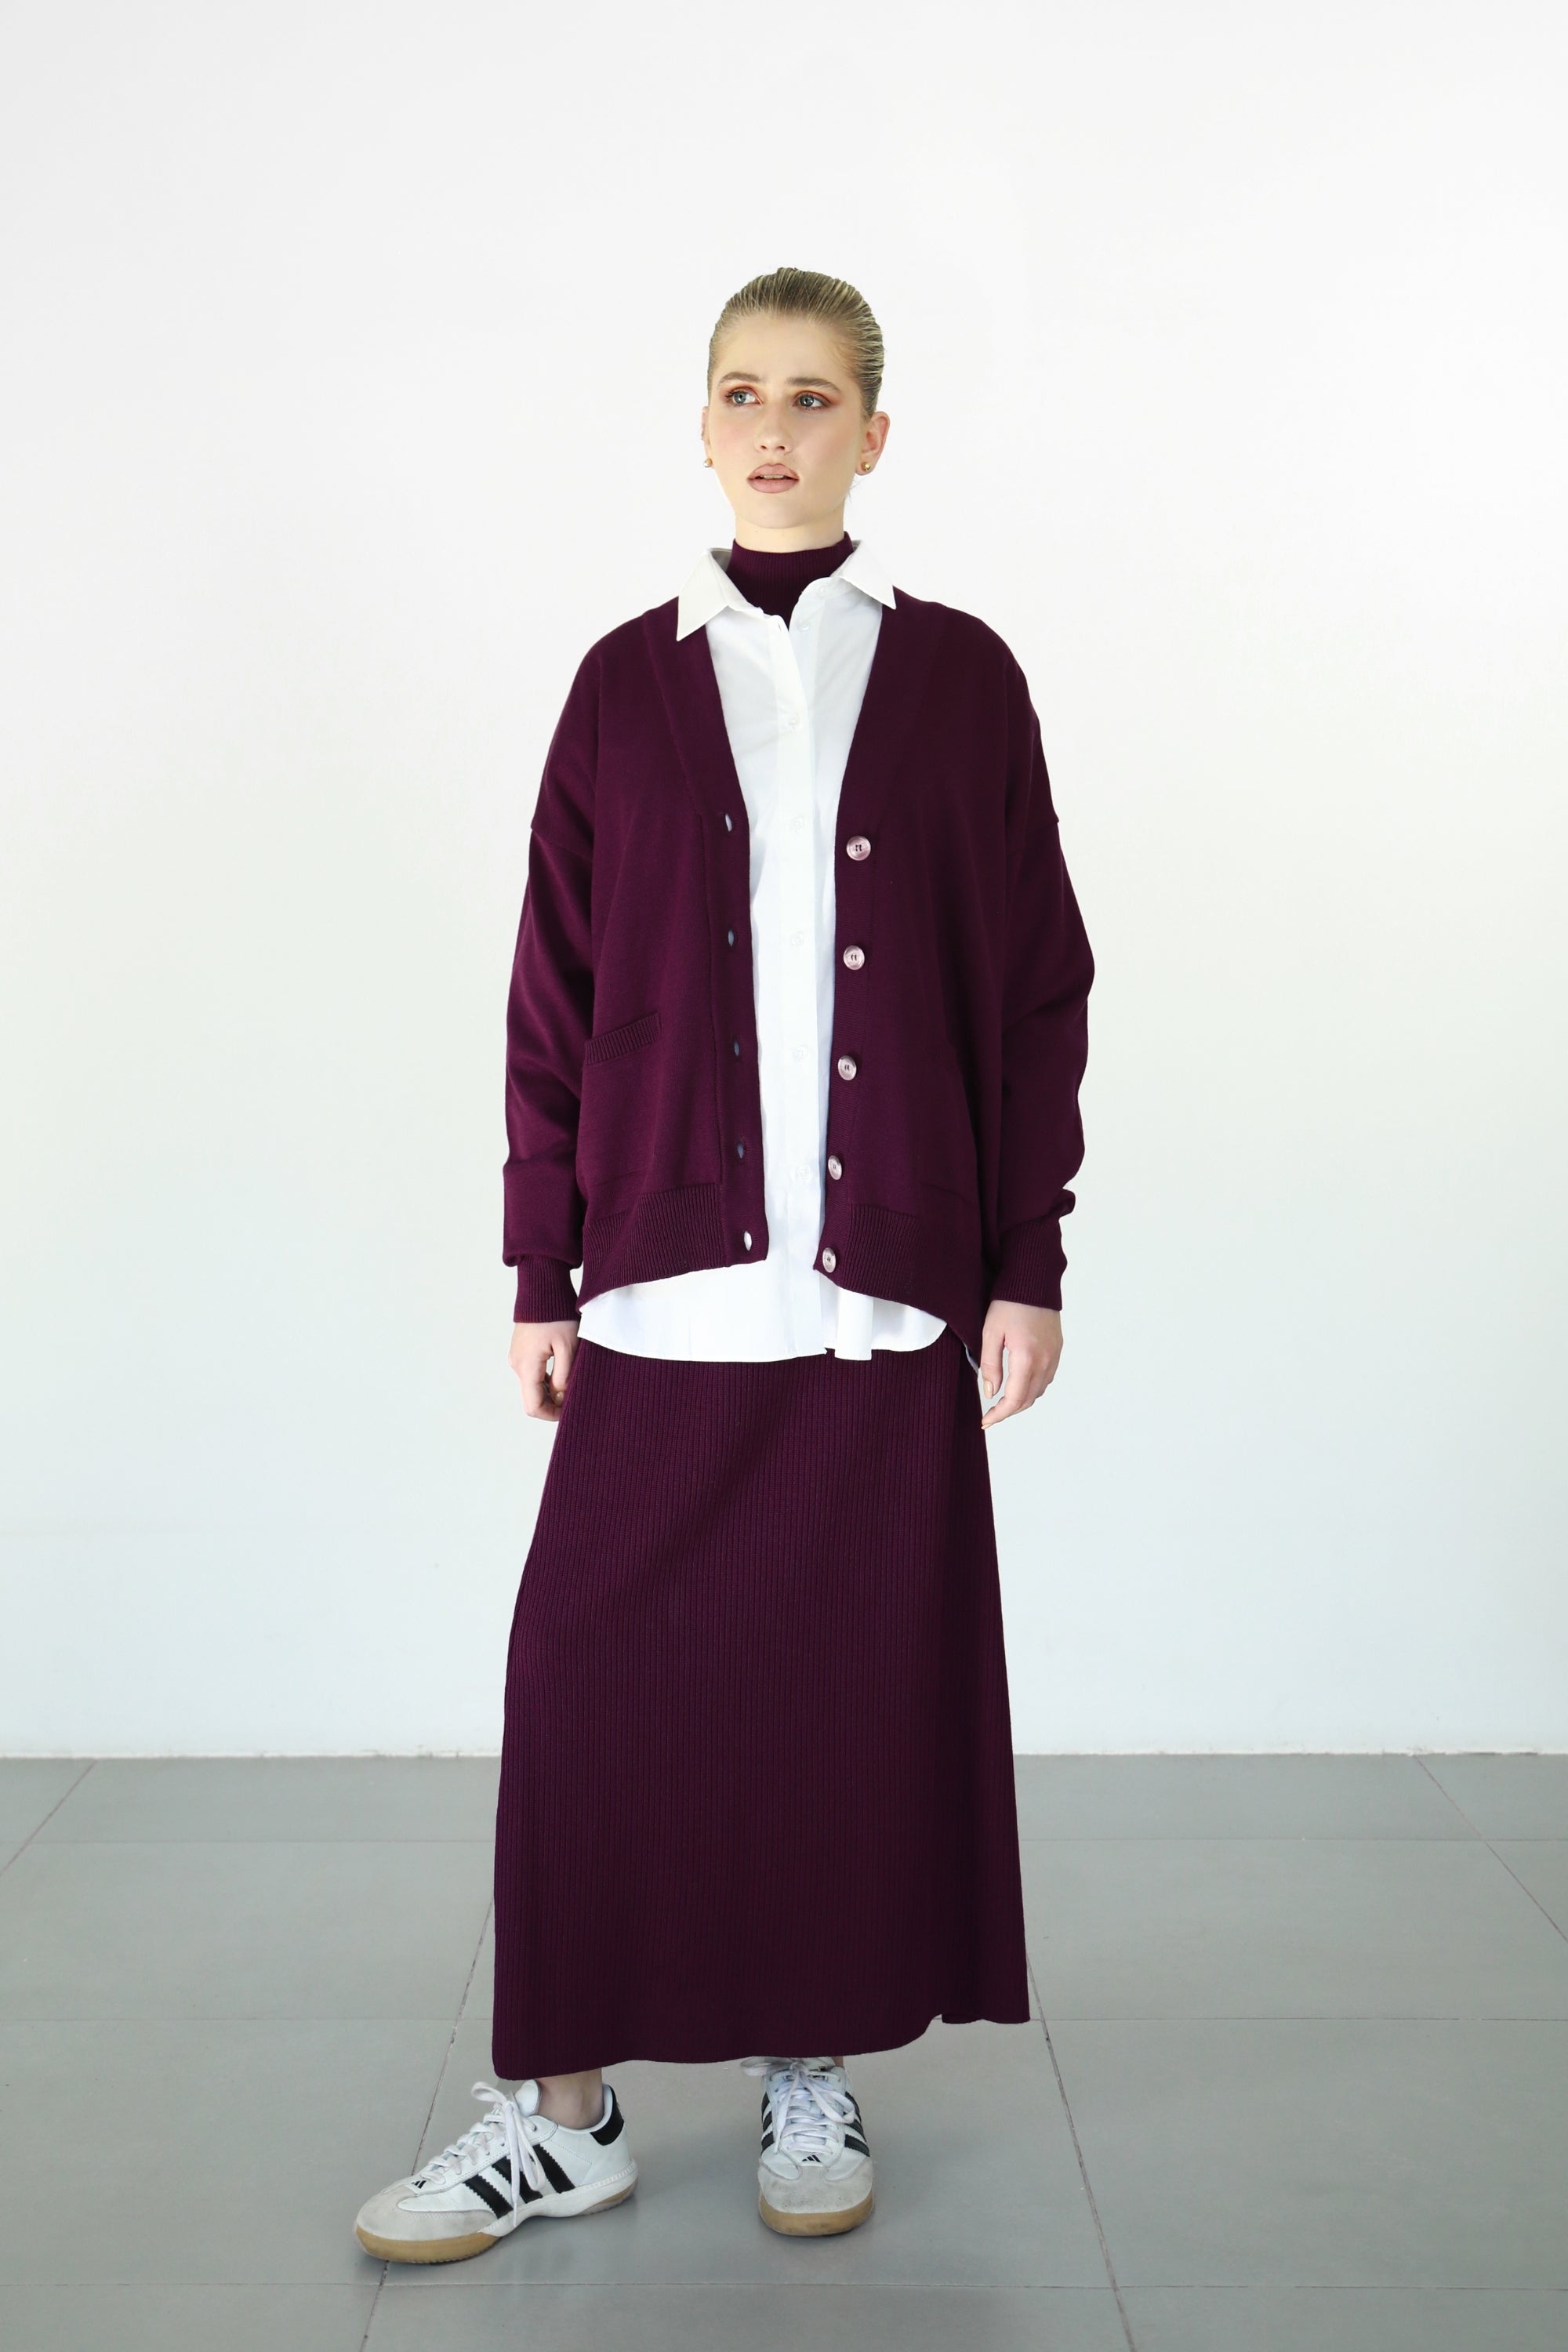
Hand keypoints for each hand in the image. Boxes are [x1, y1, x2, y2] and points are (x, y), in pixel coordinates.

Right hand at [510, 1318, 580, 1420]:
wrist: (542, 1289)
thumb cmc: (557, 1315)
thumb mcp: (568, 1347)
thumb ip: (564, 1376)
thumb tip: (560, 1396)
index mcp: (527, 1366)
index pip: (533, 1406)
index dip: (552, 1415)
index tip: (570, 1411)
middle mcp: (517, 1365)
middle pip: (533, 1398)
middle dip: (553, 1404)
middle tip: (575, 1397)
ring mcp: (517, 1358)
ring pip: (533, 1387)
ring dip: (551, 1391)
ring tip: (572, 1383)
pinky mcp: (521, 1352)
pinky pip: (532, 1374)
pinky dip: (546, 1380)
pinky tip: (563, 1373)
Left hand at [978, 1299, 1061, 1428]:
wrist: (1033, 1281)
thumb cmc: (1008, 1303)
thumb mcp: (990, 1333)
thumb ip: (990, 1365)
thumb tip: (991, 1392)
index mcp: (1027, 1358)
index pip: (1014, 1399)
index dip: (999, 1414)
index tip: (986, 1421)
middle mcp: (1045, 1360)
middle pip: (1028, 1399)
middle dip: (1009, 1411)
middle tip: (991, 1415)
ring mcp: (1055, 1355)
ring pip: (1039, 1391)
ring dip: (1021, 1400)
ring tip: (1003, 1401)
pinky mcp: (1058, 1349)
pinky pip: (1047, 1378)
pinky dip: (1033, 1388)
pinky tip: (1019, 1384)